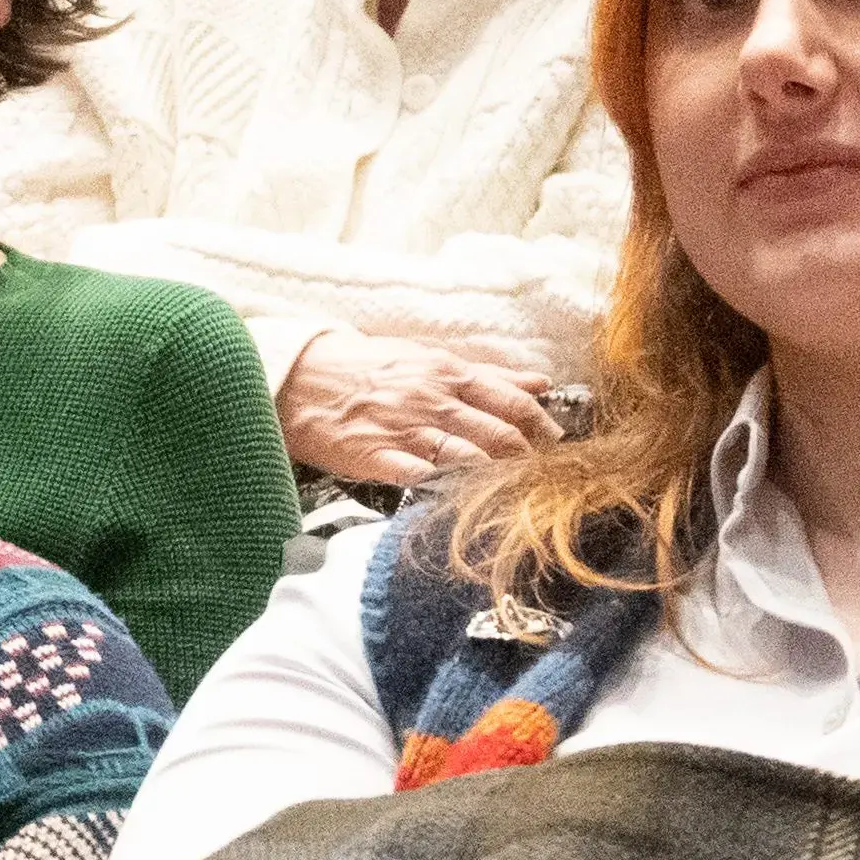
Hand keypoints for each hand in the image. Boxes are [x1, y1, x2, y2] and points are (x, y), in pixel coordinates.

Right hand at [277, 331, 560, 485]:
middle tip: (545, 479)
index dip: (543, 427)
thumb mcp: (428, 359)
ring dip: (496, 478)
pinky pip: (418, 475)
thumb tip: (540, 381)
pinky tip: (461, 500)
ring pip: (468, 456)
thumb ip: (487, 373)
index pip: (513, 402)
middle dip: (530, 459)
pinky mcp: (377, 457)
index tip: (559, 446)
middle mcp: (433, 401)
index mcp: (448, 374)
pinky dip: (443, 487)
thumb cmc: (368, 368)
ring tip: (515, 495)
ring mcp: (405, 430)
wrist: (300, 378)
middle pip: (500, 434)